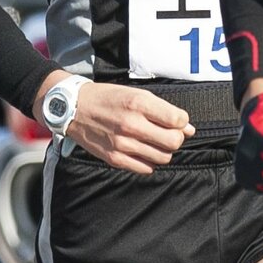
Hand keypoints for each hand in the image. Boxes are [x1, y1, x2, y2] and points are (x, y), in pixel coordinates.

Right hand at [67, 81, 193, 173]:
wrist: (74, 107)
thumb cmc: (107, 97)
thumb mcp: (135, 94)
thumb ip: (162, 110)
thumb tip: (188, 127)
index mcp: (138, 103)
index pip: (177, 119)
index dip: (183, 121)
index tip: (178, 121)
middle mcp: (131, 124)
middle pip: (173, 142)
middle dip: (177, 138)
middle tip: (170, 133)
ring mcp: (122, 144)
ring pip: (162, 157)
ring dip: (165, 151)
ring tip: (156, 142)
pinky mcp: (114, 158)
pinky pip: (145, 168)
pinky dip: (150, 162)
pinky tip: (144, 151)